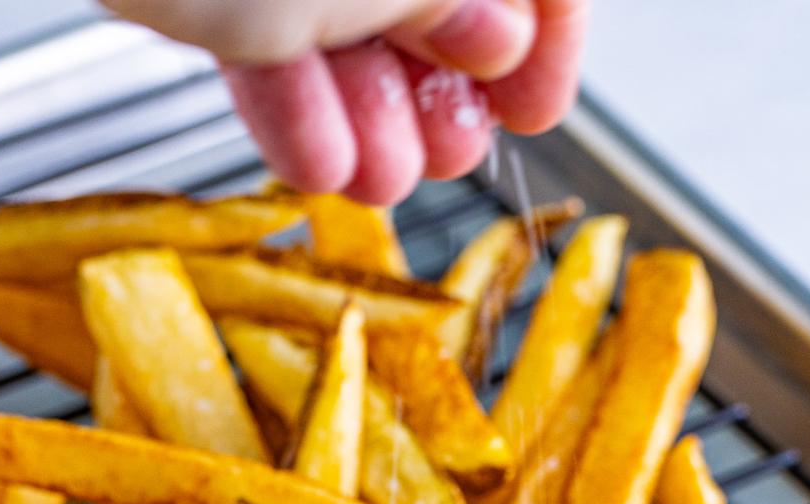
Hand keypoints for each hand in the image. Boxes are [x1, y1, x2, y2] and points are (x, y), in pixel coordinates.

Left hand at [105, 0, 589, 204]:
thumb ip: (453, 0)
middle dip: (442, 80)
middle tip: (450, 155)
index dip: (548, 33)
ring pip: (343, 2)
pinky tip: (310, 156)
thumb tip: (500, 36)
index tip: (538, 109)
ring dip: (367, 105)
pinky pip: (262, 11)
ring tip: (374, 179)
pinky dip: (288, 84)